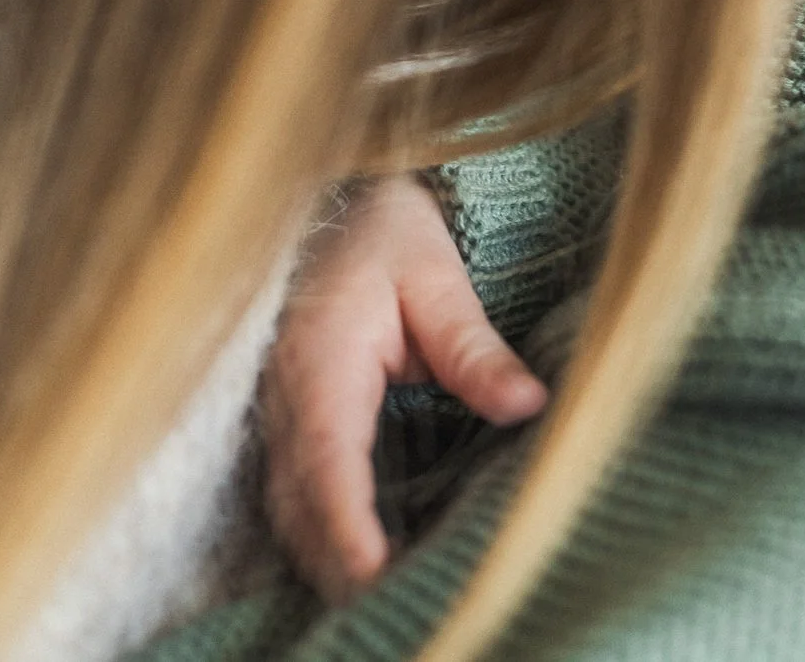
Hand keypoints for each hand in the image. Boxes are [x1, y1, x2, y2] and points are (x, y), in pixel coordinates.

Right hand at [261, 175, 546, 601]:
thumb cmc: (382, 229)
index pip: (326, 456)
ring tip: (384, 599)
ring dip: (327, 555)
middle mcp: (284, 396)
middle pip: (300, 502)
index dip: (345, 521)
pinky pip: (294, 490)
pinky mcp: (287, 418)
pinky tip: (362, 561)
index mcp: (319, 359)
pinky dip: (322, 531)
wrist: (331, 196)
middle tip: (396, 607)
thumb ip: (473, 345)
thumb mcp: (434, 274)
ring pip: (290, 506)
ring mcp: (277, 411)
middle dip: (339, 562)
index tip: (374, 570)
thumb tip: (527, 405)